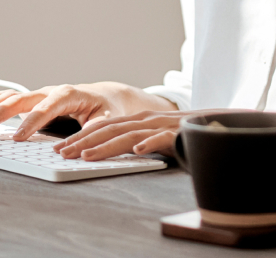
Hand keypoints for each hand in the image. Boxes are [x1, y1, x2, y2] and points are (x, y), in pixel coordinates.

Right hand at [0, 81, 174, 141]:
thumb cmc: (107, 110)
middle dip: (0, 113)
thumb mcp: (106, 121)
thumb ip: (91, 132)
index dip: (31, 122)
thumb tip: (75, 147)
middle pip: (22, 99)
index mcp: (69, 95)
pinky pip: (13, 99)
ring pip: (13, 97)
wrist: (108, 98)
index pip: (46, 107)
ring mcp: (42, 94)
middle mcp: (52, 92)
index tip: (17, 138)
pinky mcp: (36, 100)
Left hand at [52, 109, 187, 160]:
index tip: (61, 149)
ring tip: (87, 155)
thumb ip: (133, 143)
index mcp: (137, 120)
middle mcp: (145, 120)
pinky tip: (138, 150)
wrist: (214, 125)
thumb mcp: (152, 137)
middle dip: (83, 141)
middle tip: (63, 153)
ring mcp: (161, 125)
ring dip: (107, 145)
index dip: (80, 136)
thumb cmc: (180, 135)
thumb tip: (106, 155)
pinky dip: (149, 143)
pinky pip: (162, 138)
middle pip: (109, 129)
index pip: (103, 127)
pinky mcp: (178, 133)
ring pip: (129, 134)